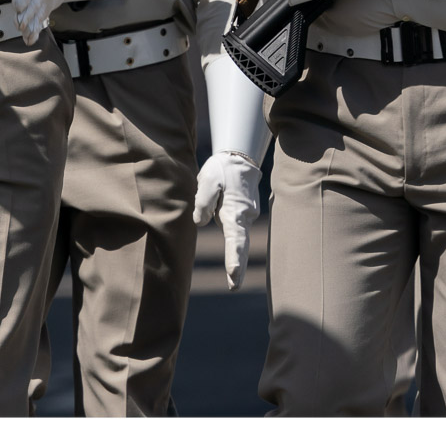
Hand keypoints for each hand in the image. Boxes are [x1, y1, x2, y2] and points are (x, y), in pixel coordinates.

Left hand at [3, 0, 68, 44]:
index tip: (18, 6)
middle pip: (34, 5)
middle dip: (26, 16)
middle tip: (19, 25)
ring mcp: (47, 0)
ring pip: (38, 16)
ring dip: (31, 26)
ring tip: (25, 36)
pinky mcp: (47, 8)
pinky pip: (42, 20)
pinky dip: (36, 30)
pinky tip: (30, 40)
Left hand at [193, 151, 262, 288]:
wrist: (240, 158)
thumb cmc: (222, 170)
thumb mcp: (207, 181)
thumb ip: (203, 202)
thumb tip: (201, 223)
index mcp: (235, 211)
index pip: (235, 238)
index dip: (234, 257)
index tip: (233, 274)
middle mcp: (243, 217)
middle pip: (240, 245)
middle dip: (237, 267)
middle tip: (233, 287)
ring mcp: (245, 217)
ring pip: (237, 237)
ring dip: (235, 257)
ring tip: (232, 280)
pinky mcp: (241, 215)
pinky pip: (236, 230)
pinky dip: (235, 245)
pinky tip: (232, 253)